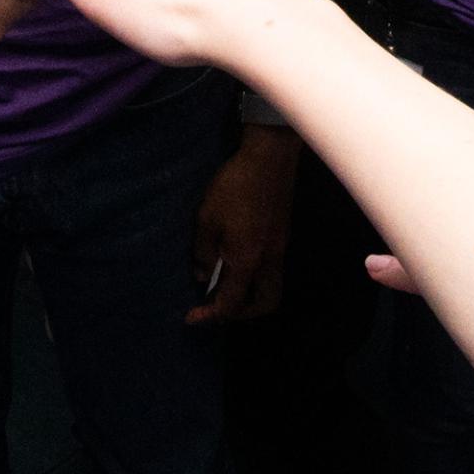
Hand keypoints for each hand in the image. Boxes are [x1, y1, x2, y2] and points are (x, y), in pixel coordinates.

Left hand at [190, 124, 300, 322]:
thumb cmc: (234, 187)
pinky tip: (236, 258)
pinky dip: (255, 274)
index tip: (191, 317)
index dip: (209, 316)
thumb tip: (203, 275)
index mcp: (247, 261)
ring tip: (226, 283)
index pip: (231, 304)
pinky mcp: (282, 232)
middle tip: (218, 305)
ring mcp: (279, 246)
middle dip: (242, 312)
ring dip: (250, 294)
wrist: (269, 157)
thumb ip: (203, 252)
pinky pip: (272, 267)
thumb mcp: (207, 219)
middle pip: (265, 303)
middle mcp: (268, 260)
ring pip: (271, 285)